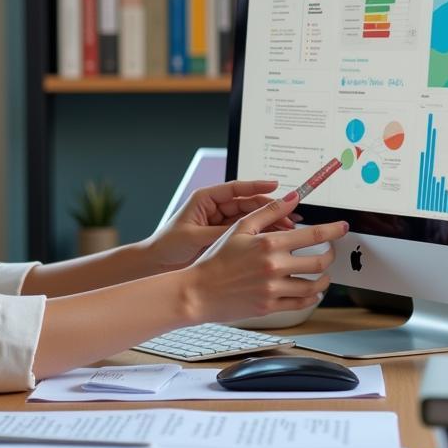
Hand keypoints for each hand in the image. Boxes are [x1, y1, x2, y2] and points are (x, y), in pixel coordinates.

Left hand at [145, 179, 301, 271]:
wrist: (158, 263)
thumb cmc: (169, 245)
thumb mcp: (195, 237)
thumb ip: (219, 231)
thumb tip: (242, 231)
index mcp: (205, 199)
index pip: (235, 188)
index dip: (256, 186)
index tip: (275, 185)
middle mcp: (215, 207)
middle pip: (247, 203)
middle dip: (269, 207)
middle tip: (289, 213)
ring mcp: (220, 221)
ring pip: (250, 218)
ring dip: (268, 221)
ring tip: (288, 226)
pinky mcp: (223, 235)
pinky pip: (246, 231)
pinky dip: (260, 234)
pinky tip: (275, 237)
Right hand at [181, 196, 345, 324]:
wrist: (199, 292)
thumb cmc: (216, 259)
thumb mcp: (239, 229)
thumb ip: (268, 212)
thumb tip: (292, 197)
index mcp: (269, 244)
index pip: (313, 235)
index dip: (333, 230)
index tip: (343, 227)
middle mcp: (274, 267)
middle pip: (320, 261)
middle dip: (331, 255)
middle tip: (331, 252)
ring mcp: (274, 289)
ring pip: (314, 285)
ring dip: (324, 279)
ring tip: (323, 274)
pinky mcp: (270, 307)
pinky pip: (301, 303)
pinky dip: (312, 297)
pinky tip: (311, 290)